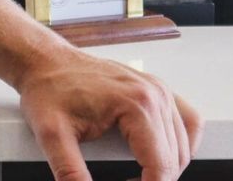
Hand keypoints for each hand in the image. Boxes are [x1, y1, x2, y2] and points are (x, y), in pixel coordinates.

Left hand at [15, 45, 201, 180]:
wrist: (45, 62)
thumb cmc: (49, 88)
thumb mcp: (52, 135)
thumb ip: (70, 172)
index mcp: (136, 104)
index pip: (161, 166)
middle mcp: (154, 94)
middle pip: (176, 159)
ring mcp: (158, 90)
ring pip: (184, 144)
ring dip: (168, 167)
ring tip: (141, 178)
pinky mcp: (156, 90)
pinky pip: (187, 120)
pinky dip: (182, 143)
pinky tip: (164, 155)